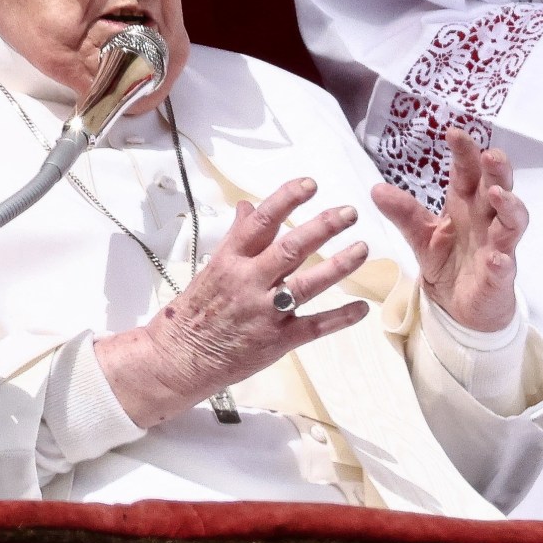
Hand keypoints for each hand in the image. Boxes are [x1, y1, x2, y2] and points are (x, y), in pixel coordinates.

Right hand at [95, 177, 369, 426]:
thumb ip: (237, 237)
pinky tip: (362, 308)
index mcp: (230, 260)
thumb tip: (249, 205)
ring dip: (338, 266)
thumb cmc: (197, 308)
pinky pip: (314, 327)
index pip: (261, 222)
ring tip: (362, 248)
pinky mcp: (276, 341)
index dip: (286, 200)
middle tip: (350, 212)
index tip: (310, 184)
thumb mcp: (213, 266)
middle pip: (291, 249)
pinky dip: (340, 318)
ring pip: (308, 285)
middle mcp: (249, 282)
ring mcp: (264, 313)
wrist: (180, 358)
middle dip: (323, 228)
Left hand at [374, 128, 524, 332]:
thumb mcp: (420, 236)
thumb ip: (403, 213)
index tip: (454, 132)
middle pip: (497, 188)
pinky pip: (505, 267)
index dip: (465, 152)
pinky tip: (496, 258)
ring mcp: (497, 247)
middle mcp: (485, 220)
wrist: (461, 308)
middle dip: (497, 171)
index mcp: (465, 205)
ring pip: (512, 222)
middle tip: (491, 155)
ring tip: (498, 195)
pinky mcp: (500, 277)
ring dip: (509, 206)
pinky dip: (502, 261)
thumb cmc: (448, 262)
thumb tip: (375, 189)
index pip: (468, 172)